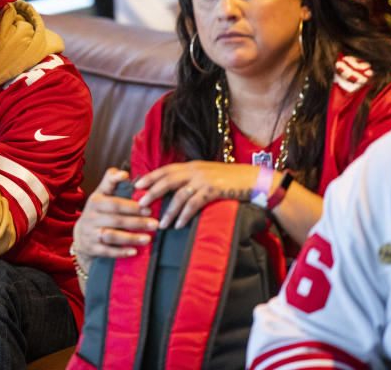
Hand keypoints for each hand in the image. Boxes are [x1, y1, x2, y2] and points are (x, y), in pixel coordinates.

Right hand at [73, 169, 159, 268]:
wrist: (82, 233)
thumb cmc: (98, 210)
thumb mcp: (101, 193)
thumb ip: (111, 181)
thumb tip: (124, 173)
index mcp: (95, 201)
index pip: (115, 203)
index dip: (132, 206)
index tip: (149, 208)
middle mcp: (91, 217)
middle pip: (116, 220)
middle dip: (137, 222)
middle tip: (155, 224)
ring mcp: (90, 233)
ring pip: (112, 236)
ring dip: (131, 238)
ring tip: (148, 239)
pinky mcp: (92, 248)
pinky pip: (107, 251)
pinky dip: (121, 252)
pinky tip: (134, 252)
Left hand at [135, 161, 259, 228]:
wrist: (253, 179)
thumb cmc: (230, 179)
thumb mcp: (208, 174)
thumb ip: (192, 178)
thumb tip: (175, 189)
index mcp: (192, 165)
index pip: (166, 170)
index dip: (151, 176)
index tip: (137, 185)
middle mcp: (195, 170)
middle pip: (168, 180)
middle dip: (152, 192)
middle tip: (141, 203)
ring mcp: (204, 180)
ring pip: (179, 195)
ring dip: (168, 211)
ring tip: (160, 224)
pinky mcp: (213, 190)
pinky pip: (194, 204)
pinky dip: (185, 215)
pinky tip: (178, 225)